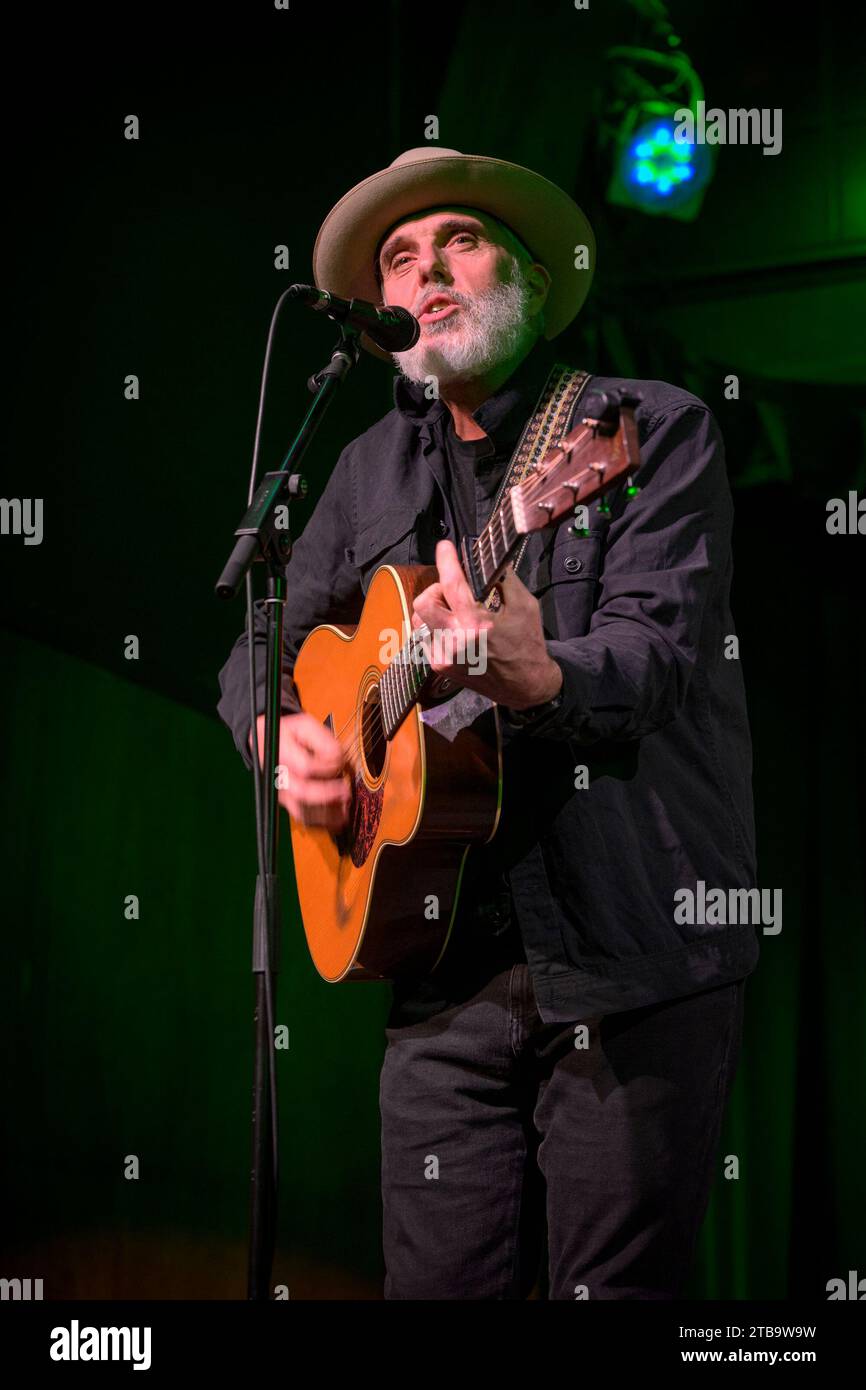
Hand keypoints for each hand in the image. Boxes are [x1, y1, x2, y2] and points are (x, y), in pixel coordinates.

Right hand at [249, 712, 351, 830]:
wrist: (267, 742)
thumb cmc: (289, 733)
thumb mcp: (305, 725)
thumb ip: (323, 740)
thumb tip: (339, 758)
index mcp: (281, 754)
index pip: (304, 768)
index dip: (326, 769)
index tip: (340, 763)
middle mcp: (278, 776)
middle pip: (301, 793)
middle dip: (327, 795)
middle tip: (346, 792)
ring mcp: (281, 792)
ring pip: (301, 811)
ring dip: (327, 813)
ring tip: (345, 808)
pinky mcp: (287, 802)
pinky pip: (302, 818)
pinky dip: (321, 822)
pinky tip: (338, 819)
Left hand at [410, 540, 562, 708]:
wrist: (525, 686)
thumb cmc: (528, 645)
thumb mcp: (525, 607)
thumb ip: (504, 580)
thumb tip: (488, 561)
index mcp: (476, 625)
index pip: (452, 584)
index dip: (446, 560)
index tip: (445, 546)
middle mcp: (454, 641)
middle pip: (423, 602)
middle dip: (435, 589)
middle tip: (452, 590)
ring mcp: (444, 656)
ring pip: (419, 620)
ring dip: (434, 609)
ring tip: (454, 610)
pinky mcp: (440, 667)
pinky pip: (425, 637)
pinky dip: (436, 627)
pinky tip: (454, 629)